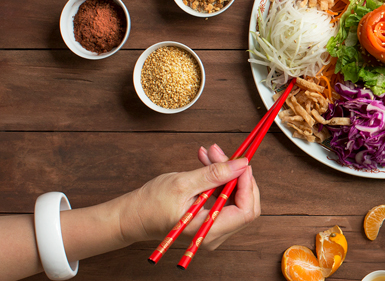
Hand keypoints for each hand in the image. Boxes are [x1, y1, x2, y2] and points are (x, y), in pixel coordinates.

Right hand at [118, 144, 259, 250]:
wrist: (134, 216)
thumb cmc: (151, 204)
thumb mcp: (183, 184)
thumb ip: (214, 174)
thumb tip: (241, 164)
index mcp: (208, 230)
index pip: (246, 210)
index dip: (248, 184)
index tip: (241, 162)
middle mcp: (215, 233)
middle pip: (245, 203)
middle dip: (237, 174)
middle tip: (221, 153)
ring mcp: (215, 228)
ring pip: (235, 196)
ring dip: (226, 172)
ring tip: (210, 153)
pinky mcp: (212, 219)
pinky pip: (225, 197)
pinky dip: (220, 178)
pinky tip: (208, 162)